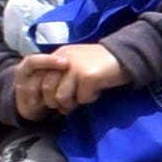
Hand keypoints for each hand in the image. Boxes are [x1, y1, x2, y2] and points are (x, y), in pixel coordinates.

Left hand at [6, 42, 130, 120]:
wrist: (126, 55)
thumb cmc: (102, 62)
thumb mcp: (77, 63)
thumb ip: (63, 75)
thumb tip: (52, 98)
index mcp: (59, 55)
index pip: (37, 76)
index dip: (35, 92)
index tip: (38, 104)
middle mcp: (64, 59)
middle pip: (48, 89)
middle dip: (56, 102)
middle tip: (68, 106)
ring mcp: (76, 67)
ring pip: (62, 96)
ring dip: (73, 102)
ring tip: (84, 97)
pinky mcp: (88, 76)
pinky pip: (82, 98)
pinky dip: (90, 98)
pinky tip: (97, 91)